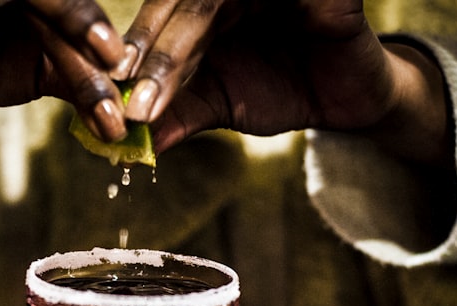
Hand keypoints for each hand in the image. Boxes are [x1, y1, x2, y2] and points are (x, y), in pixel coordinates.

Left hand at [119, 0, 451, 164]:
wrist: (347, 99)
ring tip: (160, 86)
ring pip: (215, 1)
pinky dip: (261, 17)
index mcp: (205, 4)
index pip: (162, 17)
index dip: (136, 52)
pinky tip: (225, 46)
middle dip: (156, 53)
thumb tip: (122, 141)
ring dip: (185, 40)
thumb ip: (177, 113)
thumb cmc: (281, 90)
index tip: (108, 93)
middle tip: (132, 98)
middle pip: (184, 5)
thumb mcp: (220, 104)